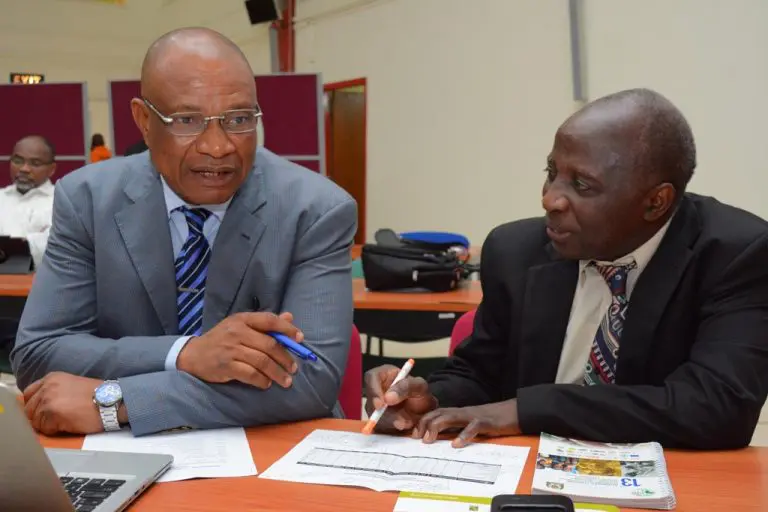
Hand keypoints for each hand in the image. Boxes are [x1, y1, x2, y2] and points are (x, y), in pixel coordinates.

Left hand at [23, 372, 106, 435]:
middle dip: (40, 417)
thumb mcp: (71, 385)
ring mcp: (48, 400)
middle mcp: (47, 387)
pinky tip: (69, 424)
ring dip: (48, 425)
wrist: (112, 400)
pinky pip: (45, 429)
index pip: (28, 395)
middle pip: (29, 410)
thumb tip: (39, 406)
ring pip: (36, 421)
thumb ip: (53, 391)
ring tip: (66, 421)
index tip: (44, 412)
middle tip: (58, 419)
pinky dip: (55, 430)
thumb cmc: (97, 395)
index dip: (35, 406)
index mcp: (51, 378)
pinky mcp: (53, 414)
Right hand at [177, 311, 302, 388]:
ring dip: (277, 373)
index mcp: (243, 319)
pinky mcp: (226, 366)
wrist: (193, 355)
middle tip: (294, 368)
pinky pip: (250, 375)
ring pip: (262, 361)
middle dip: (286, 358)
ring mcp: (231, 349)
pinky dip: (262, 381)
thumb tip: (290, 317)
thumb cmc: (222, 339)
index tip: (300, 339)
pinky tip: (267, 384)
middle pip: (269, 345)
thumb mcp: (241, 326)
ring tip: (286, 381)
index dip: (287, 329)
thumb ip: (265, 323)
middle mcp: (237, 332)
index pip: (269, 320)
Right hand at [363, 365, 437, 432]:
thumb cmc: (421, 394)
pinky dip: (391, 428)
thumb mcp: (420, 386)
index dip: (373, 390)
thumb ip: (405, 387)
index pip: (371, 377)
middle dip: (383, 413)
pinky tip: (404, 425)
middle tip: (399, 421)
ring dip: (390, 422)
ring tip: (407, 422)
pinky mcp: (378, 419)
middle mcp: (377, 389)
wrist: (425, 412)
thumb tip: (387, 398)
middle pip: (371, 399)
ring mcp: (375, 405)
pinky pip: (378, 425)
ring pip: (374, 415)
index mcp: (384, 374)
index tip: (381, 404)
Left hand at [413, 399, 520, 447]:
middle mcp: (462, 412)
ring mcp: (473, 416)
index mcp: (457, 413)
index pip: (435, 413)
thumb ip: (455, 430)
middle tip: (415, 438)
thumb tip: (438, 441)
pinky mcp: (486, 422)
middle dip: (424, 424)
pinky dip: (463, 435)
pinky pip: (473, 427)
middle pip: (438, 413)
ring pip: (451, 416)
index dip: (422, 422)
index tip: (413, 435)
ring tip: (428, 440)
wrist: (513, 412)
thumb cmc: (490, 421)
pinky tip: (456, 445)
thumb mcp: (469, 425)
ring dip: (437, 427)